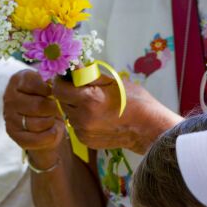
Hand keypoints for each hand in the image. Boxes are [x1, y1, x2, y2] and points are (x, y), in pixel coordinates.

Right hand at [2, 70, 66, 152]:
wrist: (43, 122)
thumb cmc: (48, 99)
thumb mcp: (51, 86)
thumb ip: (56, 79)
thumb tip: (70, 73)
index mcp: (18, 80)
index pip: (34, 83)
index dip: (49, 90)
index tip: (54, 93)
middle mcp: (9, 98)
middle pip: (38, 106)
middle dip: (52, 109)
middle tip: (55, 108)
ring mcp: (9, 117)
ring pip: (37, 123)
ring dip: (50, 122)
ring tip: (51, 118)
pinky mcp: (13, 134)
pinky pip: (36, 138)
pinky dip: (49, 136)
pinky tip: (51, 130)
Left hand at [52, 76, 179, 153]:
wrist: (147, 130)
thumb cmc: (135, 101)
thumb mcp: (113, 82)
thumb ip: (88, 75)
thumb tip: (72, 65)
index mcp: (88, 100)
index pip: (59, 89)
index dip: (62, 81)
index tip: (69, 77)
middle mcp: (82, 118)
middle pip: (62, 101)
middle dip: (69, 93)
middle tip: (84, 90)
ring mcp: (82, 132)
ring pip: (68, 114)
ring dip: (75, 107)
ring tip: (94, 104)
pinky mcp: (85, 141)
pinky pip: (76, 126)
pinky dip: (82, 119)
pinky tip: (98, 117)